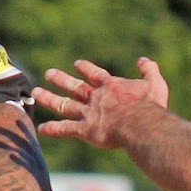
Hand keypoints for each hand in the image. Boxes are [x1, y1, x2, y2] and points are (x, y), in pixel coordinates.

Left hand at [33, 57, 169, 145]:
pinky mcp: (85, 130)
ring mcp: (88, 113)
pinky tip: (41, 128)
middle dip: (61, 79)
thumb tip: (145, 60)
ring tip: (36, 91)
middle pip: (74, 86)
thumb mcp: (155, 84)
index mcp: (110, 86)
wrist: (139, 124)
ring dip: (49, 98)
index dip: (86, 68)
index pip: (95, 74)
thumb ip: (149, 71)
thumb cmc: (149, 106)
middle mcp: (96, 98)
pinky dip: (54, 129)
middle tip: (49, 73)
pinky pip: (66, 129)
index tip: (77, 64)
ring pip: (64, 104)